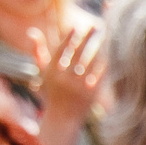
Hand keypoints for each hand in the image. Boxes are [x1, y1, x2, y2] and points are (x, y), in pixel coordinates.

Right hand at [29, 14, 104, 130]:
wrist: (63, 119)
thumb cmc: (52, 93)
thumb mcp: (42, 74)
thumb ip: (38, 52)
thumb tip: (32, 31)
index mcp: (52, 73)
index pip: (61, 51)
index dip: (68, 38)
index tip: (76, 26)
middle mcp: (64, 80)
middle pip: (78, 54)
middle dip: (87, 38)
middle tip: (96, 25)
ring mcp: (79, 88)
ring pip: (92, 63)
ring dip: (99, 48)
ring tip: (107, 36)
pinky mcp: (91, 94)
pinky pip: (100, 75)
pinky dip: (106, 63)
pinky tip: (113, 53)